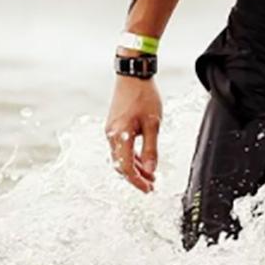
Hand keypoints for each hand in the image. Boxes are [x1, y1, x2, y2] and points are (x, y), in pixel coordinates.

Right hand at [105, 74, 162, 192]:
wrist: (133, 75)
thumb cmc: (144, 96)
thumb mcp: (153, 123)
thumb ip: (151, 148)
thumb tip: (151, 170)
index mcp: (120, 136)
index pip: (126, 167)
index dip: (137, 181)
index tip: (148, 189)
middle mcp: (111, 135)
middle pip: (121, 165)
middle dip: (136, 177)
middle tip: (151, 185)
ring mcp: (111, 130)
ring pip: (121, 157)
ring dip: (135, 167)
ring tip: (150, 175)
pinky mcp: (114, 126)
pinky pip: (121, 147)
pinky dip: (132, 156)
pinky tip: (143, 159)